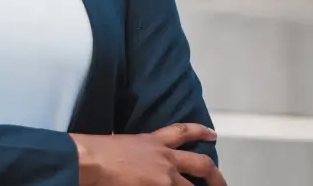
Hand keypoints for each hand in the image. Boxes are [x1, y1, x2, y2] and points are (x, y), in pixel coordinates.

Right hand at [70, 123, 224, 185]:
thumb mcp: (125, 144)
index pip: (182, 131)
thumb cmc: (99, 150)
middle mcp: (165, 158)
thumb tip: (143, 162)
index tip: (213, 134)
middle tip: (221, 182)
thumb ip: (140, 151)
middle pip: (201, 163)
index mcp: (154, 141)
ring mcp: (165, 177)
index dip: (200, 131)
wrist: (92, 159)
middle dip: (215, 175)